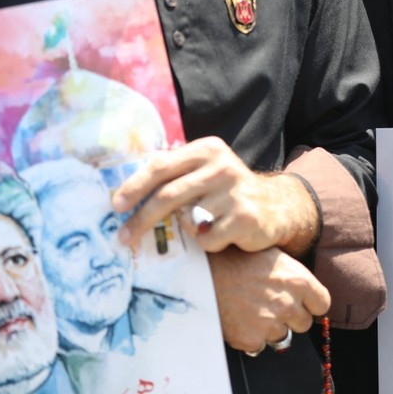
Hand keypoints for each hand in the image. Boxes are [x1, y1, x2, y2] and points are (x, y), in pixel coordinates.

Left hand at [112, 137, 318, 256]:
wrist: (276, 207)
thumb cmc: (227, 192)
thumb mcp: (205, 170)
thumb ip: (175, 172)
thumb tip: (123, 190)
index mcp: (207, 149)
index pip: (161, 166)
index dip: (135, 187)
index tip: (116, 206)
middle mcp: (222, 166)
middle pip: (168, 195)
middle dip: (141, 219)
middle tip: (123, 237)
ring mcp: (235, 191)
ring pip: (186, 221)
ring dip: (186, 231)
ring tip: (201, 228)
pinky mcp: (245, 217)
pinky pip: (207, 240)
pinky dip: (208, 244)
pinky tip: (222, 236)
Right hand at [209, 247, 330, 352]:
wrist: (203, 272)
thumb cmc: (237, 259)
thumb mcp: (273, 256)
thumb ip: (292, 276)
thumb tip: (303, 292)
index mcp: (299, 282)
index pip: (322, 304)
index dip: (310, 305)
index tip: (301, 303)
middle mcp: (289, 305)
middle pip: (303, 323)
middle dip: (290, 318)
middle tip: (270, 306)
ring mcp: (270, 324)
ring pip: (281, 336)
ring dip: (269, 328)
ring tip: (250, 310)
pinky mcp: (250, 339)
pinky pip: (258, 345)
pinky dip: (249, 337)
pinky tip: (239, 319)